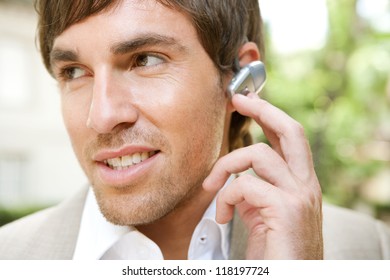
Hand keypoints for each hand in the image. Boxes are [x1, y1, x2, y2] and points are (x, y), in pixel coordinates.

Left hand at [203, 93, 322, 258]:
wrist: (290, 279)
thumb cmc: (275, 254)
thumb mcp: (264, 216)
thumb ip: (256, 193)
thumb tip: (236, 178)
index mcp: (301, 184)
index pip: (290, 139)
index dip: (269, 115)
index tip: (247, 100)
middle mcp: (306, 186)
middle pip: (291, 130)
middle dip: (263, 109)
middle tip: (238, 99)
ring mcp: (299, 196)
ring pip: (258, 154)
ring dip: (225, 166)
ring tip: (210, 187)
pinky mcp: (286, 210)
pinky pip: (244, 185)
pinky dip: (224, 197)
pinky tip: (221, 216)